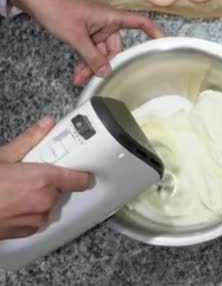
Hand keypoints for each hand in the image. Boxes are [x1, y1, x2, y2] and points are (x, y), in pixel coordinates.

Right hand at [0, 117, 89, 239]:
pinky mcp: (29, 231)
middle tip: (29, 175)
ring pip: (48, 203)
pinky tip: (13, 204)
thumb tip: (47, 123)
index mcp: (43, 179)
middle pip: (61, 188)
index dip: (80, 172)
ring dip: (39, 197)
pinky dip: (30, 211)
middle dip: (49, 181)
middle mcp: (45, 200)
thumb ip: (30, 140)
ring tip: (15, 190)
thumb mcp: (4, 156)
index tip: (80, 168)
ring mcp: (37, 218)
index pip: (79, 178)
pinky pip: (38, 217)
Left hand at [9, 0, 163, 85]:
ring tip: (81, 78)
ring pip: (102, 52)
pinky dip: (86, 60)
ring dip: (93, 65)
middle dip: (107, 64)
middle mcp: (107, 22)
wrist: (36, 0)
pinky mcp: (86, 32)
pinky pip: (92, 50)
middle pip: (117, 47)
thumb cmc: (57, 9)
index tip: (163, 44)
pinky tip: (79, 72)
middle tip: (97, 79)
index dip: (153, 32)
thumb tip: (105, 73)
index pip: (139, 23)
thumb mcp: (76, 36)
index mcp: (111, 17)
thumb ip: (92, 56)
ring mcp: (97, 28)